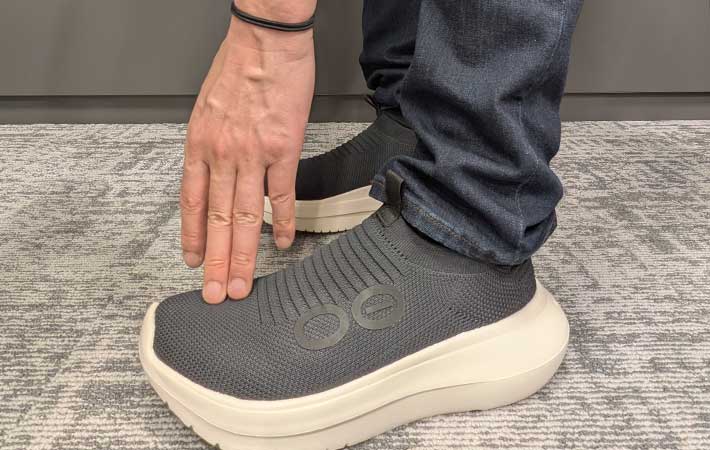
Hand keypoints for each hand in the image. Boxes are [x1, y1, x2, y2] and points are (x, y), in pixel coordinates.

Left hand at [181, 15, 314, 302]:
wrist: (265, 43)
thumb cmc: (238, 70)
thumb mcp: (208, 108)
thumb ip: (210, 146)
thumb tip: (216, 175)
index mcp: (199, 144)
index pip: (192, 202)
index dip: (193, 237)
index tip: (194, 262)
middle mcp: (221, 154)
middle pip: (217, 219)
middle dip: (216, 261)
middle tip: (217, 292)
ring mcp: (252, 154)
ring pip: (245, 216)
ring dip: (244, 254)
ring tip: (243, 282)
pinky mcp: (282, 149)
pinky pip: (282, 194)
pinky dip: (283, 221)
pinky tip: (283, 242)